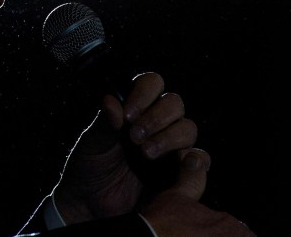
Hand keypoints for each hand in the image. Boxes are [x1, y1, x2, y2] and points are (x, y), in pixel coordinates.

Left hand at [50, 72, 254, 234]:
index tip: (128, 113)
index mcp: (134, 108)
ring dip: (169, 137)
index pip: (152, 83)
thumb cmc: (89, 168)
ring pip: (188, 128)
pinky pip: (201, 158)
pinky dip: (193, 158)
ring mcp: (170, 146)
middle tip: (135, 136)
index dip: (144, 92)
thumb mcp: (91, 143)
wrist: (92, 205)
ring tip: (145, 153)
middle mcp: (156, 123)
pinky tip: (174, 164)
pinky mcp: (181, 171)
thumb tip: (111, 100)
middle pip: (174, 103)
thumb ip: (103, 123)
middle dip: (157, 117)